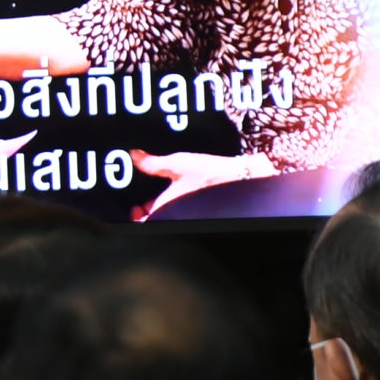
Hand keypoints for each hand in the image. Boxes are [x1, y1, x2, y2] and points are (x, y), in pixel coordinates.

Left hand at [130, 151, 261, 218]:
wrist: (244, 179)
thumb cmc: (211, 174)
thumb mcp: (178, 164)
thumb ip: (154, 163)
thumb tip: (135, 156)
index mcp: (167, 210)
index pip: (145, 223)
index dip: (137, 217)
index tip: (136, 208)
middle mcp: (178, 218)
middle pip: (158, 221)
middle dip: (151, 214)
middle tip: (146, 203)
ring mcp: (190, 218)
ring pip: (171, 219)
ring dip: (165, 212)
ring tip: (163, 199)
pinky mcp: (202, 214)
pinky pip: (183, 216)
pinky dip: (178, 210)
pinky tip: (181, 199)